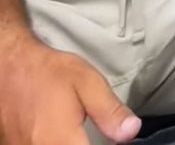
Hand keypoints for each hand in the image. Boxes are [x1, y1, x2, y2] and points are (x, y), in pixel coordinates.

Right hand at [0, 36, 140, 144]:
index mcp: (60, 141)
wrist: (11, 68)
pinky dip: (52, 144)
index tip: (107, 139)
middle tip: (88, 134)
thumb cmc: (50, 73)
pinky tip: (61, 135)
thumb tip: (132, 131)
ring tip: (77, 134)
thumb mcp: (88, 84)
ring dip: (69, 144)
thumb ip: (109, 111)